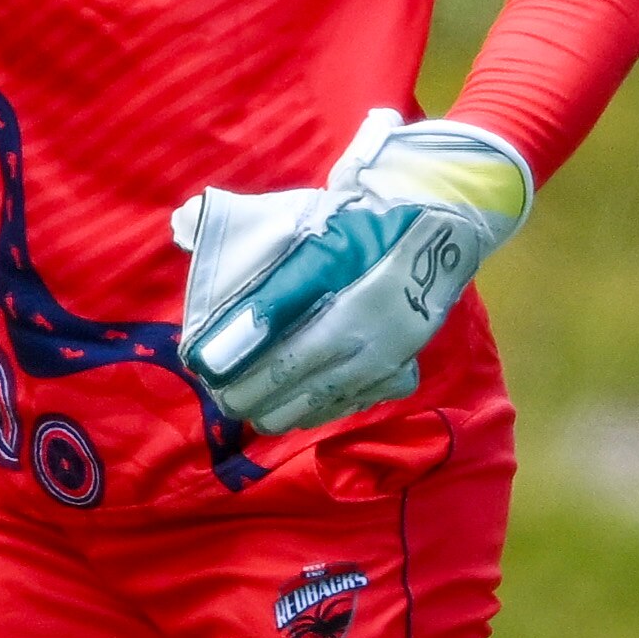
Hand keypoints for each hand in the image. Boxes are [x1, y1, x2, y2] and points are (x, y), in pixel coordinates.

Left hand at [175, 110, 532, 435]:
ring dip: (281, 409)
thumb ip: (263, 269)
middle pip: (294, 390)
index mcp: (343, 314)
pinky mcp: (399, 372)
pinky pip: (349, 404)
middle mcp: (363, 349)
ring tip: (252, 407)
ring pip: (320, 404)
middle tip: (224, 397)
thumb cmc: (370, 228)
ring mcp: (384, 365)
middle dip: (252, 398)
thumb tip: (197, 264)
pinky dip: (317, 408)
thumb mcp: (317, 238)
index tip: (209, 376)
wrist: (441, 232)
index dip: (239, 374)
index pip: (278, 359)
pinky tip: (296, 406)